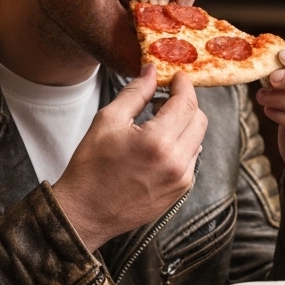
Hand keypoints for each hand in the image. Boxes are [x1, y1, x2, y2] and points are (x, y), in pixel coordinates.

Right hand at [52, 64, 207, 251]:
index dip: (184, 85)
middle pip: (199, 120)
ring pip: (197, 139)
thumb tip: (151, 71)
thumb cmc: (91, 167)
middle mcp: (176, 162)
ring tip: (156, 123)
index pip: (186, 103)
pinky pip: (191, 159)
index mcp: (157, 141)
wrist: (85, 212)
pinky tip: (157, 146)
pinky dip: (181, 146)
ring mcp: (181, 180)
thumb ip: (135, 92)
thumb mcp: (108, 121)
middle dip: (186, 104)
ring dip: (184, 126)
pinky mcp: (180, 192)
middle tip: (163, 99)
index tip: (177, 76)